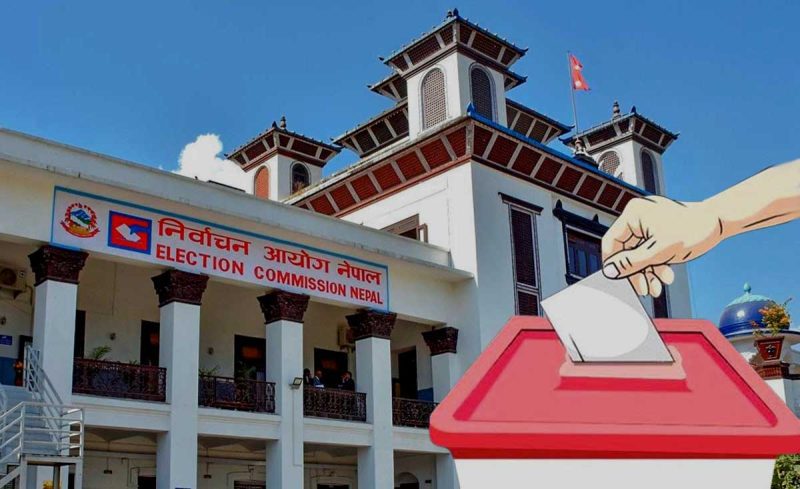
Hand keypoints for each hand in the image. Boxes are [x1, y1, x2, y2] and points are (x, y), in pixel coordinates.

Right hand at [601, 196, 722, 296]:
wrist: (719, 222)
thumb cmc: (694, 229)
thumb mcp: (660, 251)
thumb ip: (633, 262)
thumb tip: (610, 271)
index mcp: (633, 214)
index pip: (612, 242)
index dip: (614, 264)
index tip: (620, 280)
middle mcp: (637, 217)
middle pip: (626, 251)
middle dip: (636, 272)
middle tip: (643, 289)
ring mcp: (647, 225)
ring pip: (638, 254)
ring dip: (647, 272)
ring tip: (657, 288)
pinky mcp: (657, 232)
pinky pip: (649, 252)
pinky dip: (656, 265)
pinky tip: (665, 277)